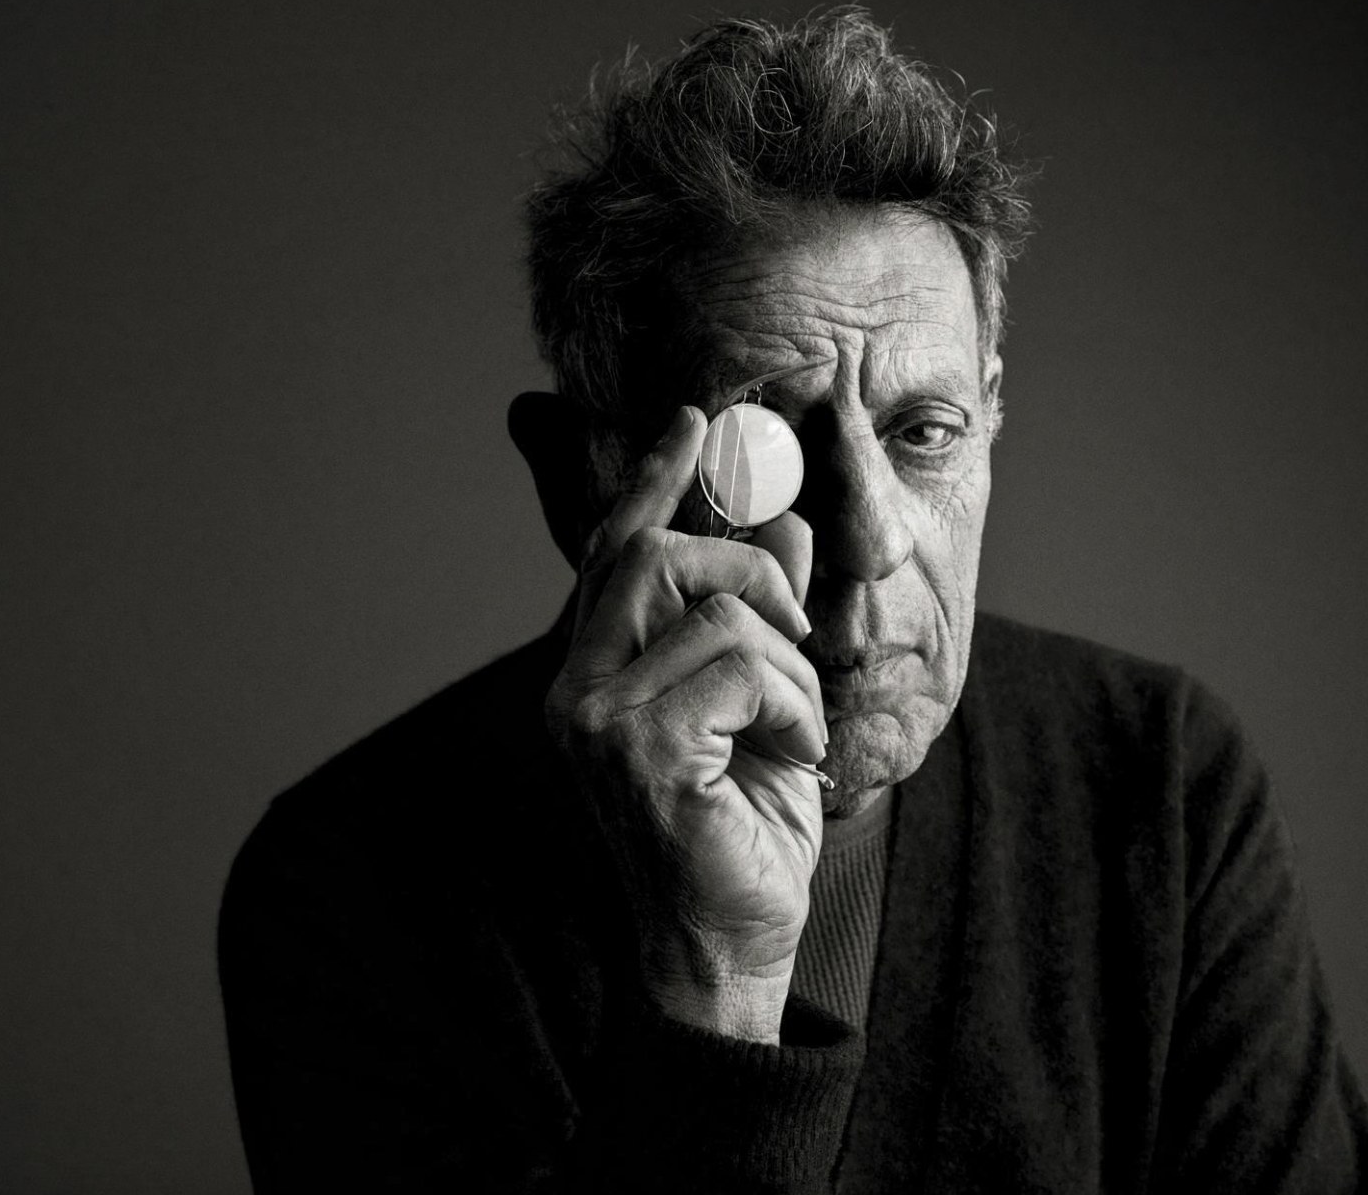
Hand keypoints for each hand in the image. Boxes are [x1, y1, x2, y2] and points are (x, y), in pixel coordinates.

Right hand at [545, 406, 827, 1043]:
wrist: (728, 945)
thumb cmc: (741, 828)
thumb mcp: (765, 703)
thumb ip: (763, 618)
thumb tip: (787, 525)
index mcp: (593, 672)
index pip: (616, 552)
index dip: (655, 481)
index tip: (694, 422)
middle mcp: (573, 688)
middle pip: (658, 555)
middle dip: (753, 577)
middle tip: (794, 639)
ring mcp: (594, 718)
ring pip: (716, 606)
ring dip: (787, 664)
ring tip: (789, 731)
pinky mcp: (635, 748)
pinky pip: (741, 665)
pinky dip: (792, 704)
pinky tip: (788, 757)